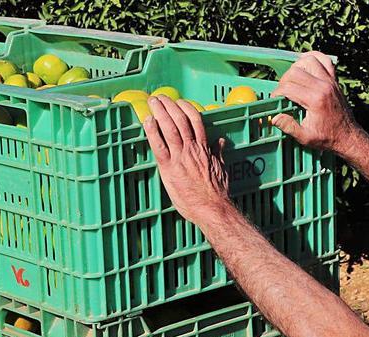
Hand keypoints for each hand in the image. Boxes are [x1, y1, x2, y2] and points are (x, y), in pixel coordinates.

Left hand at [143, 95, 234, 224]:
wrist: (211, 208)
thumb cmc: (216, 193)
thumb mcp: (221, 169)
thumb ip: (218, 154)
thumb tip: (220, 142)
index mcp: (204, 148)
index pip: (196, 120)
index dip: (187, 107)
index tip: (179, 101)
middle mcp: (192, 149)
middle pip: (180, 119)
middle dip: (169, 105)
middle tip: (160, 97)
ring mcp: (180, 157)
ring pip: (170, 127)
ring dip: (160, 111)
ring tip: (153, 101)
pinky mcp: (169, 168)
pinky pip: (159, 145)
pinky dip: (152, 131)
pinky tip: (147, 121)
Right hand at [272, 52, 365, 157]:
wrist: (348, 137)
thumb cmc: (328, 138)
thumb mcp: (305, 137)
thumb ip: (289, 126)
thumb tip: (274, 118)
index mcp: (315, 100)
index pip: (288, 87)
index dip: (277, 93)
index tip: (275, 100)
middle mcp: (323, 86)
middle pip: (295, 72)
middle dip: (284, 80)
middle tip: (283, 92)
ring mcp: (330, 81)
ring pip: (309, 61)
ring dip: (297, 67)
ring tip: (292, 78)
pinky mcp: (334, 80)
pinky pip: (325, 60)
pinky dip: (315, 57)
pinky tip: (306, 63)